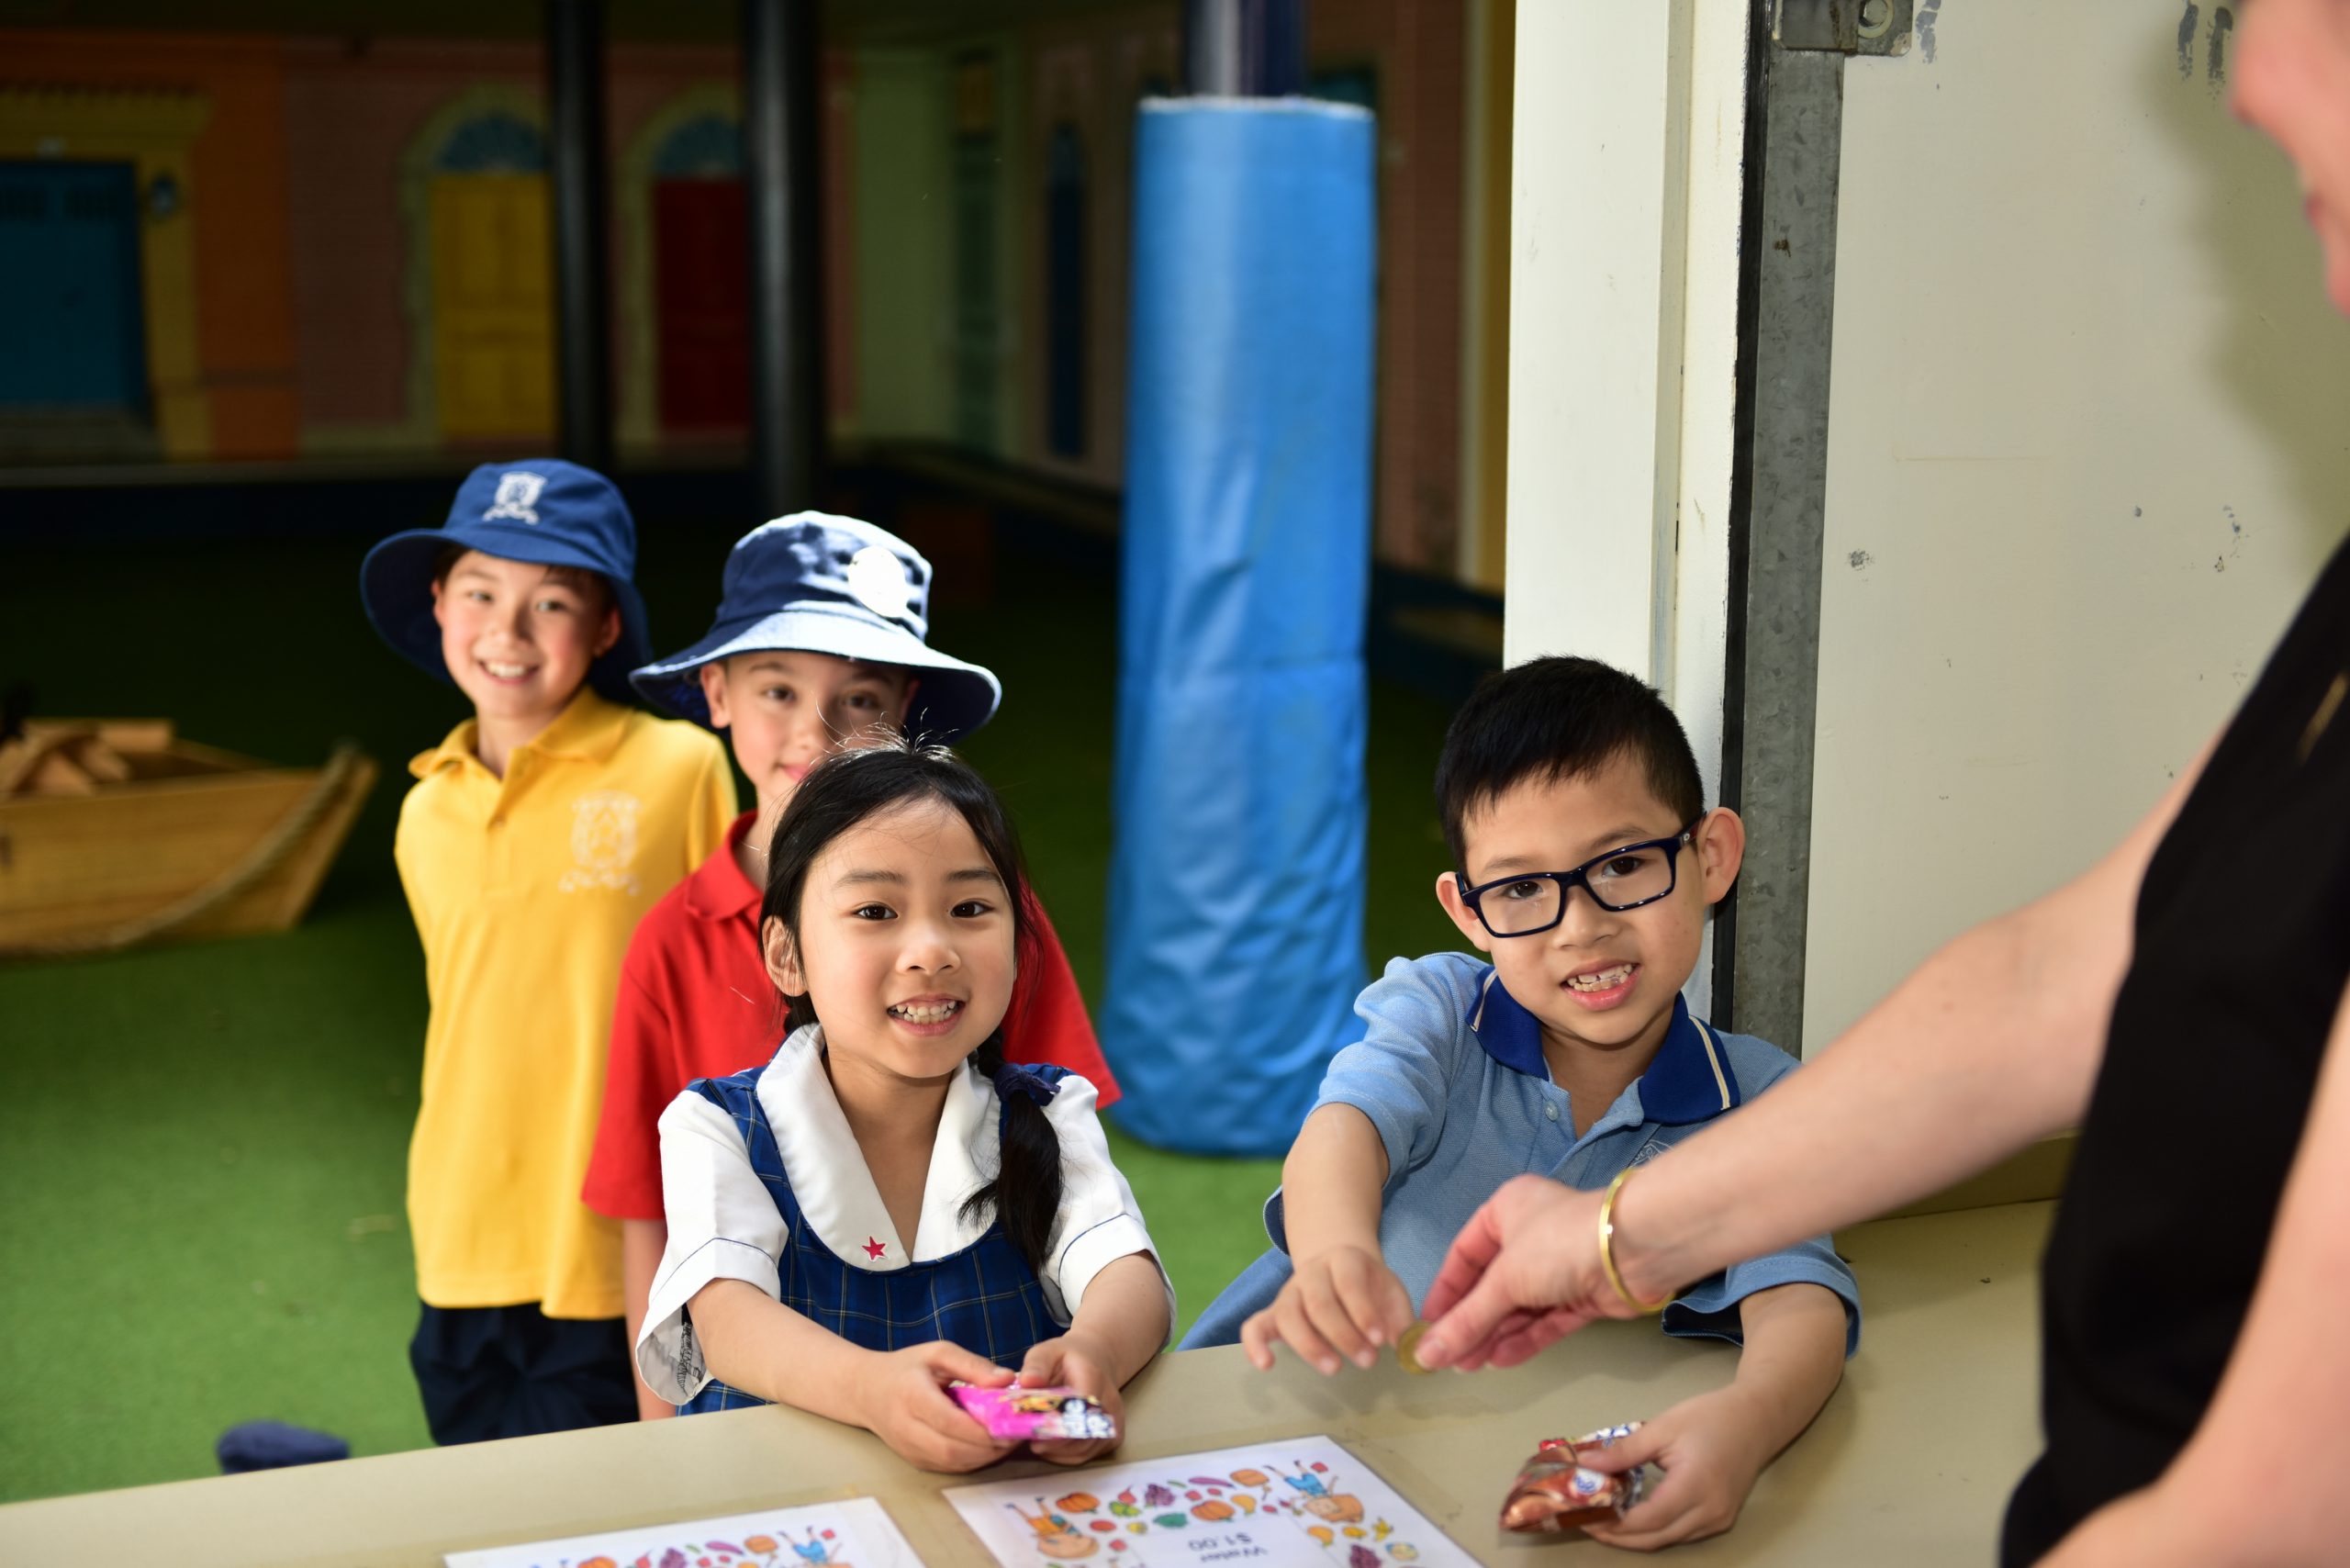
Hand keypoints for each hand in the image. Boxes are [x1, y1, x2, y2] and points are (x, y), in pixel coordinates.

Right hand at [853, 1342, 1017, 1472]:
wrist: (866, 1391)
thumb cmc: (906, 1368)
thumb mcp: (938, 1353)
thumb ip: (972, 1365)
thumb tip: (1007, 1379)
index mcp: (911, 1395)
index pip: (949, 1421)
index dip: (981, 1428)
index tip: (1010, 1422)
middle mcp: (906, 1427)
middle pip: (951, 1449)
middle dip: (988, 1447)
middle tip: (1016, 1434)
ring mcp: (909, 1449)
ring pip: (952, 1463)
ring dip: (985, 1457)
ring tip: (1008, 1440)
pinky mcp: (915, 1461)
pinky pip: (948, 1467)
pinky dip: (973, 1460)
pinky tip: (989, 1446)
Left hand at [1017, 1332, 1125, 1464]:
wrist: (1097, 1361)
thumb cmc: (1066, 1358)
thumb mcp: (1047, 1351)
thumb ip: (1037, 1364)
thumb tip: (1027, 1382)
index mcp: (1093, 1377)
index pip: (1080, 1406)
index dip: (1057, 1422)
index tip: (1035, 1430)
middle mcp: (1110, 1401)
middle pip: (1084, 1433)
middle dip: (1055, 1442)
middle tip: (1032, 1442)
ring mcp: (1115, 1421)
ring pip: (1086, 1448)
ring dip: (1060, 1451)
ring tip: (1038, 1443)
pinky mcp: (1113, 1436)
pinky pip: (1090, 1454)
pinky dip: (1068, 1456)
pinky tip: (1053, 1447)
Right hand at [1238, 1244, 1415, 1373]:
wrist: (1339, 1268)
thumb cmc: (1369, 1287)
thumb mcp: (1391, 1292)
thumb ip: (1402, 1319)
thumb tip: (1409, 1349)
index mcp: (1343, 1259)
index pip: (1349, 1282)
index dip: (1365, 1312)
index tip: (1382, 1340)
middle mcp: (1311, 1272)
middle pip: (1319, 1302)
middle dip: (1344, 1335)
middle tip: (1368, 1361)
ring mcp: (1289, 1292)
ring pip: (1288, 1315)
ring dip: (1310, 1345)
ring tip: (1334, 1368)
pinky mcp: (1273, 1313)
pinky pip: (1254, 1326)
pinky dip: (1255, 1345)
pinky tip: (1266, 1365)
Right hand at [1416, 1174, 1623, 1370]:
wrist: (1635, 1251)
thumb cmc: (1557, 1245)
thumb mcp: (1504, 1280)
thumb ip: (1466, 1321)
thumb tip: (1424, 1355)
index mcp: (1506, 1211)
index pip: (1464, 1255)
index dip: (1445, 1292)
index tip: (1428, 1327)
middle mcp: (1530, 1235)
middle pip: (1492, 1285)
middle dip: (1471, 1322)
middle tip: (1446, 1358)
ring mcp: (1559, 1267)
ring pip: (1518, 1307)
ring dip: (1494, 1336)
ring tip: (1468, 1367)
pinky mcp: (1582, 1295)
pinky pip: (1545, 1320)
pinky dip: (1523, 1340)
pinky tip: (1499, 1361)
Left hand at [1575, 1388, 1770, 1551]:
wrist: (1757, 1420)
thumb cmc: (1710, 1417)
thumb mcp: (1663, 1427)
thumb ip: (1625, 1451)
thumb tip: (1586, 1466)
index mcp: (1695, 1486)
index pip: (1648, 1519)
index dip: (1614, 1524)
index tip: (1585, 1516)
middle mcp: (1710, 1512)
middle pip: (1656, 1538)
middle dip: (1618, 1536)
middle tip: (1587, 1521)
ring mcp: (1719, 1520)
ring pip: (1669, 1540)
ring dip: (1636, 1536)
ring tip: (1605, 1518)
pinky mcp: (1721, 1519)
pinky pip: (1682, 1534)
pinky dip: (1656, 1530)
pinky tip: (1635, 1516)